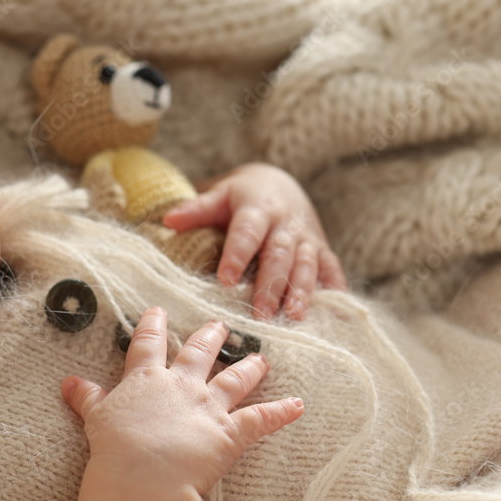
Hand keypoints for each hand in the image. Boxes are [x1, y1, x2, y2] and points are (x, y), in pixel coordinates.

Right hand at [62, 307, 302, 497]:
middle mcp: (181, 385)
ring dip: (249, 368)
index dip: (153, 325)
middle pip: (198, 353)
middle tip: (220, 324)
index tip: (157, 310)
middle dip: (209, 337)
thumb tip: (68, 382)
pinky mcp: (231, 433)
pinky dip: (282, 412)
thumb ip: (87, 397)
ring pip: (234, 380)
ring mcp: (209, 407)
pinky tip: (298, 405)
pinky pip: (262, 420)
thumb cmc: (115, 447)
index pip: (148, 344)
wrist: (143, 475)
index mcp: (146, 379)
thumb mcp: (97, 418)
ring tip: (261, 357)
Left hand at [161, 163, 347, 319]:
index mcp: (257, 209)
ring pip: (306, 264)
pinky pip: (331, 270)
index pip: (246, 233)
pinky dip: (333, 291)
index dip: (237, 256)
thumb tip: (167, 220)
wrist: (279, 184)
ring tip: (293, 316)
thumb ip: (196, 209)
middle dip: (270, 285)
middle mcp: (285, 224)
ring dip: (301, 291)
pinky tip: (333, 316)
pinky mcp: (322, 249)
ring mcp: (307, 237)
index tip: (226, 280)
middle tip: (260, 314)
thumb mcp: (219, 196)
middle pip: (278, 255)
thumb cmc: (241, 196)